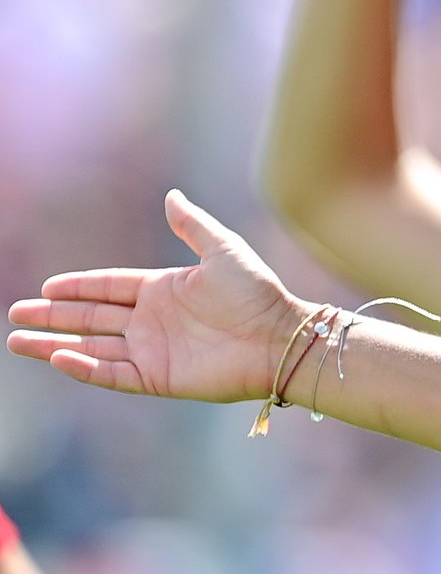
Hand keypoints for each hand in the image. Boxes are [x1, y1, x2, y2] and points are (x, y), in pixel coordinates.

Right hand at [8, 192, 311, 403]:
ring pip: (93, 348)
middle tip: (17, 315)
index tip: (45, 287)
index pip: (108, 288)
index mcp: (163, 290)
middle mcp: (153, 322)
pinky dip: (84, 367)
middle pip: (91, 318)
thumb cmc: (258, 294)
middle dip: (54, 317)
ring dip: (56, 344)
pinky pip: (113, 373)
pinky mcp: (160, 377)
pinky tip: (57, 357)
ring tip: (18, 341)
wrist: (281, 338)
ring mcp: (154, 351)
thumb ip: (193, 226)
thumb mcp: (223, 251)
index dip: (77, 287)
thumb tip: (172, 195)